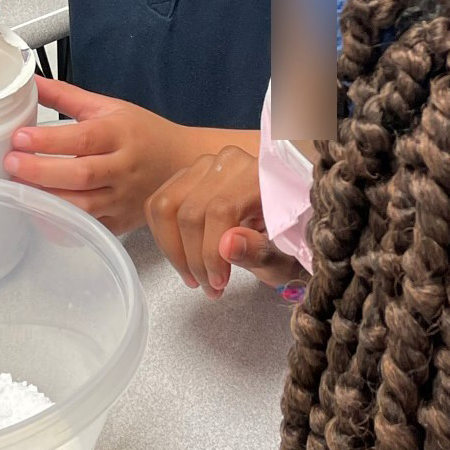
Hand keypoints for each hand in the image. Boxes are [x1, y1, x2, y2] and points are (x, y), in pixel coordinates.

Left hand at [4, 78, 190, 232]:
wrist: (183, 162)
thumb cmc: (143, 133)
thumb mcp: (109, 107)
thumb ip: (67, 96)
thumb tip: (30, 82)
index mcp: (120, 134)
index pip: (82, 139)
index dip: (48, 141)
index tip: (19, 137)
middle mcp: (124, 168)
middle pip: (81, 175)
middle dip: (41, 171)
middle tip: (10, 162)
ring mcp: (124, 198)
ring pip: (84, 206)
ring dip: (48, 199)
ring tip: (18, 187)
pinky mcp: (122, 221)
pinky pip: (90, 226)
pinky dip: (64, 223)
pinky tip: (40, 212)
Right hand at [146, 147, 295, 297]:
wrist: (289, 224)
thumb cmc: (291, 242)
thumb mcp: (286, 256)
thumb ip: (259, 251)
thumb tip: (227, 245)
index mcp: (260, 174)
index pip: (220, 209)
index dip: (211, 252)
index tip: (219, 283)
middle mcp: (230, 162)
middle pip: (189, 210)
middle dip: (193, 258)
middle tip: (209, 286)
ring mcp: (205, 166)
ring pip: (166, 206)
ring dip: (174, 249)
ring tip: (194, 277)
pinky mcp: (188, 176)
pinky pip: (159, 204)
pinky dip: (164, 237)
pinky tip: (183, 259)